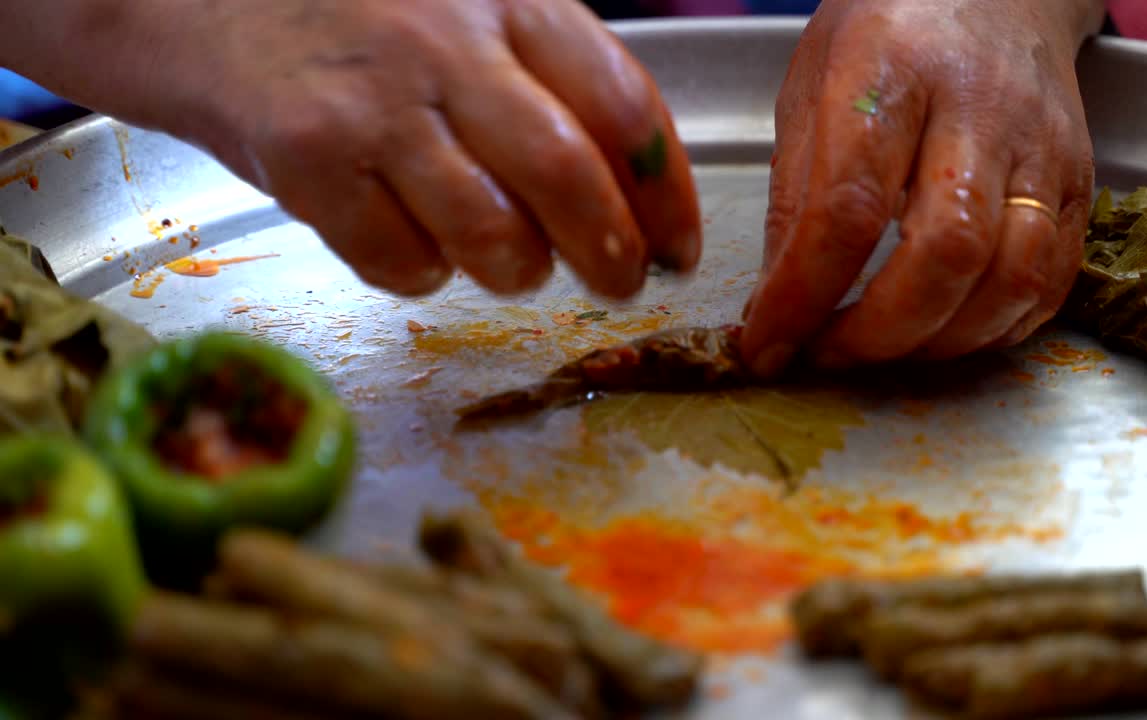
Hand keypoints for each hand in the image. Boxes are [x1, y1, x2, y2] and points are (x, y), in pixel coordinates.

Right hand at [20, 0, 700, 297]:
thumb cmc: (356, 15)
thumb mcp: (466, 10)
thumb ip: (545, 75)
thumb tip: (633, 190)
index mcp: (508, 0)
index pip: (624, 108)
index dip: (667, 195)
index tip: (679, 245)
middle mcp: (446, 47)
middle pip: (569, 177)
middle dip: (612, 253)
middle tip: (621, 282)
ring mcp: (374, 107)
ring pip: (492, 235)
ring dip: (519, 272)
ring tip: (513, 266)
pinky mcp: (307, 163)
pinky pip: (402, 263)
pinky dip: (427, 276)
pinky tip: (418, 248)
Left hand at [740, 0, 1105, 375]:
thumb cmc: (889, 34)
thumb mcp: (811, 88)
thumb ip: (795, 194)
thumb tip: (777, 303)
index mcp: (891, 73)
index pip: (848, 208)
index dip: (804, 295)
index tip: (766, 343)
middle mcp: (980, 110)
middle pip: (947, 252)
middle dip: (879, 332)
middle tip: (828, 353)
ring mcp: (1043, 149)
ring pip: (1013, 278)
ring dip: (938, 343)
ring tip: (882, 348)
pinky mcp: (1079, 182)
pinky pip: (1052, 282)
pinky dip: (993, 329)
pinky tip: (942, 330)